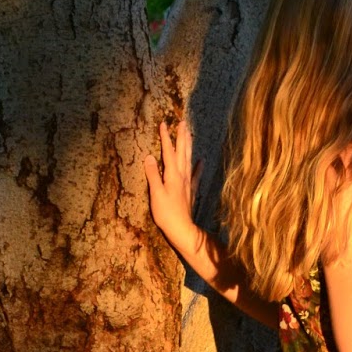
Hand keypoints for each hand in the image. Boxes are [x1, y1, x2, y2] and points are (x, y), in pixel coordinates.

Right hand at [144, 118, 199, 244]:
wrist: (182, 228)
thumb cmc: (166, 213)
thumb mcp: (155, 194)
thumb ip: (153, 174)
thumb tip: (149, 157)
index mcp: (172, 175)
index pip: (168, 152)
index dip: (165, 137)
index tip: (163, 123)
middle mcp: (182, 175)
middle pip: (182, 151)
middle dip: (181, 136)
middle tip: (183, 122)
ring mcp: (188, 182)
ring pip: (189, 159)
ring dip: (189, 146)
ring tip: (189, 134)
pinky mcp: (191, 190)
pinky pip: (196, 174)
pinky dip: (199, 166)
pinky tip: (202, 160)